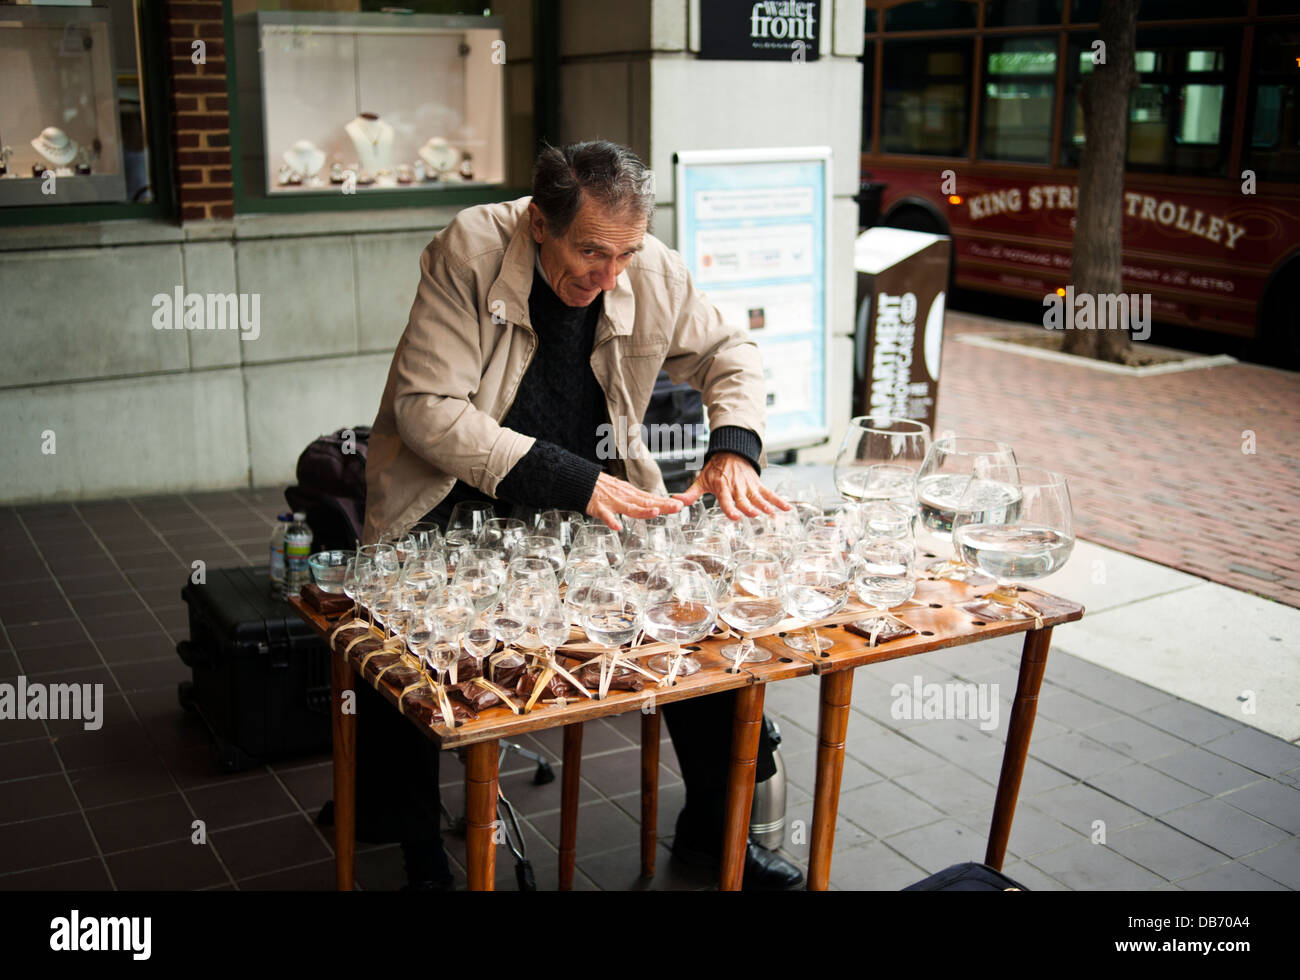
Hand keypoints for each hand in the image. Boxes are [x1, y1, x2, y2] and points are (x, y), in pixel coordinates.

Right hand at [585, 472, 682, 530]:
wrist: (581, 481)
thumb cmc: (602, 489)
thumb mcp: (623, 493)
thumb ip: (636, 501)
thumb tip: (652, 507)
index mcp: (631, 494)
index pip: (652, 499)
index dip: (666, 502)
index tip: (680, 505)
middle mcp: (625, 497)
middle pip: (646, 503)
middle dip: (662, 505)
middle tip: (677, 507)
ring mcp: (612, 502)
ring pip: (629, 507)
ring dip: (642, 510)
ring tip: (654, 512)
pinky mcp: (599, 507)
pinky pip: (605, 515)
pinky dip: (611, 521)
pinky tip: (617, 526)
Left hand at [673, 453, 790, 519]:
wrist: (730, 452)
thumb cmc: (714, 470)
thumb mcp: (701, 480)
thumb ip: (690, 494)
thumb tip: (676, 502)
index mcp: (722, 487)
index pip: (726, 500)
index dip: (730, 508)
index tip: (735, 516)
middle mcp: (736, 487)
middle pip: (743, 500)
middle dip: (749, 507)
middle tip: (754, 514)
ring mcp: (748, 486)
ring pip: (757, 497)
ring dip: (764, 505)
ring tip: (771, 512)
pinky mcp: (757, 484)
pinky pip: (769, 493)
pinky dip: (778, 500)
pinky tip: (787, 509)